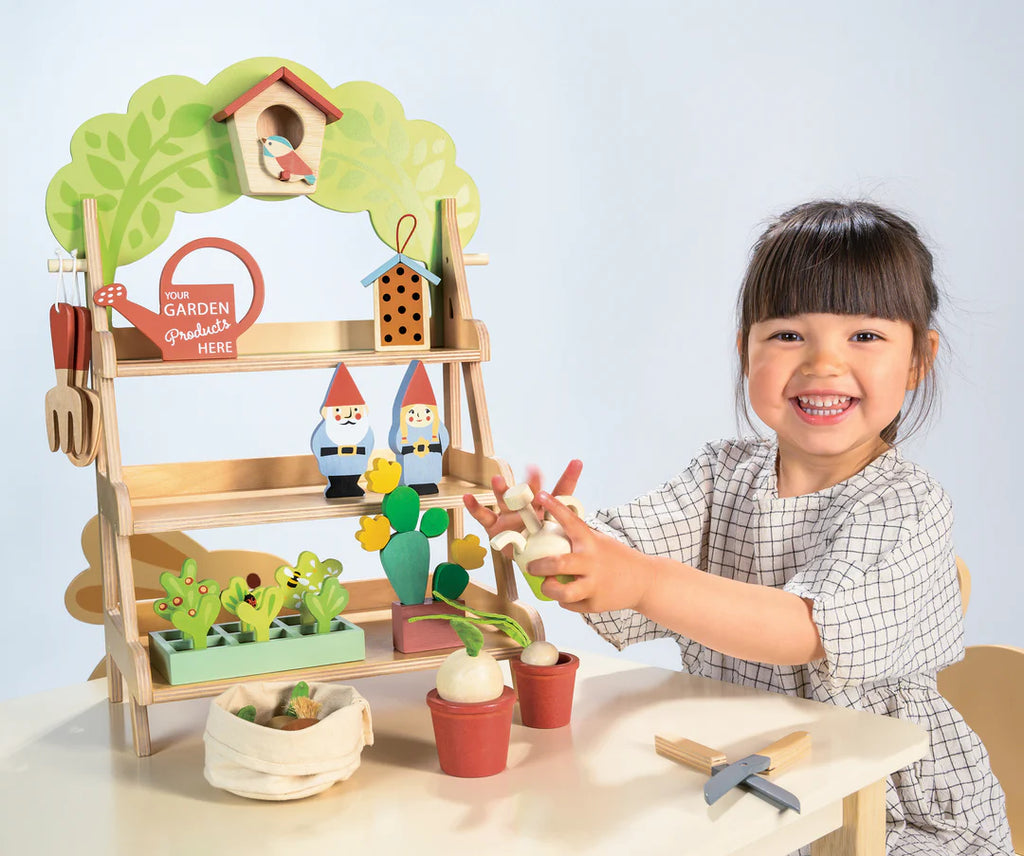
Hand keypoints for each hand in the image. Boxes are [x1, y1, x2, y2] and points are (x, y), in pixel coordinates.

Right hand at [462, 459, 582, 543]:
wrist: (528, 558)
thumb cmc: (545, 544)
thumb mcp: (560, 541)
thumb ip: (569, 538)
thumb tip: (587, 543)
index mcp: (547, 510)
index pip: (561, 493)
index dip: (569, 478)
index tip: (577, 463)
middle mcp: (529, 508)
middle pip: (531, 493)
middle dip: (531, 482)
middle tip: (534, 470)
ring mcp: (510, 516)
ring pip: (506, 501)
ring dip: (502, 490)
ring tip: (498, 480)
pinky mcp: (496, 526)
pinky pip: (484, 516)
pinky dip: (476, 508)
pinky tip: (468, 498)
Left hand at [527, 491, 654, 613]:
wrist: (644, 581)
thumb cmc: (615, 558)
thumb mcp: (599, 541)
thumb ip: (577, 537)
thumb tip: (546, 527)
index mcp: (591, 542)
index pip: (570, 521)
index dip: (555, 507)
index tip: (541, 496)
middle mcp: (592, 562)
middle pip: (558, 564)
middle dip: (538, 566)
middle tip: (531, 567)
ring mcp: (594, 585)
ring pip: (562, 592)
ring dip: (549, 589)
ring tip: (547, 584)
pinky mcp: (595, 604)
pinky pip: (569, 604)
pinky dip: (563, 600)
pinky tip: (566, 594)